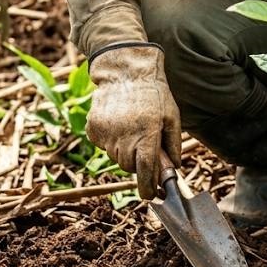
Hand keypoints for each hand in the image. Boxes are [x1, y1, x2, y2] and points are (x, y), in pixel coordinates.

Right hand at [86, 44, 182, 199]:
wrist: (125, 71)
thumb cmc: (154, 93)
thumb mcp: (172, 116)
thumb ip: (173, 144)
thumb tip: (173, 170)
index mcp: (147, 135)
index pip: (146, 172)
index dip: (148, 187)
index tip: (151, 195)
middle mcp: (124, 138)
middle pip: (130, 166)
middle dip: (138, 161)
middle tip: (144, 142)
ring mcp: (106, 134)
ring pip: (116, 157)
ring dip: (124, 149)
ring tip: (131, 126)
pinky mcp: (93, 129)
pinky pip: (103, 145)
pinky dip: (111, 139)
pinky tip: (118, 122)